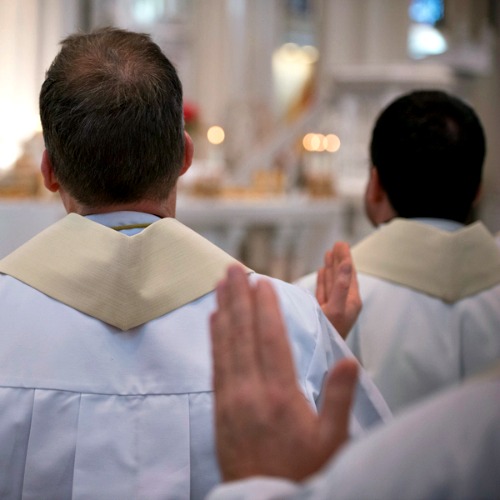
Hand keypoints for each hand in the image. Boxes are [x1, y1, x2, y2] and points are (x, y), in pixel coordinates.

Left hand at [210, 265, 358, 481]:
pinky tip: (213, 319)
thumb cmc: (303, 470)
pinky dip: (214, 337)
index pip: (272, 339)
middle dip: (239, 297)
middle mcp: (252, 390)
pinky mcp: (220, 406)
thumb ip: (339, 399)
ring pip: (226, 344)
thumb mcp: (331, 441)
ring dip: (223, 309)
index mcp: (281, 394)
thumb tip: (350, 360)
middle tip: (234, 268)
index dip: (266, 308)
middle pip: (244, 334)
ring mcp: (231, 397)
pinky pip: (215, 363)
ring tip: (221, 282)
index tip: (262, 282)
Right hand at [316, 241, 360, 338]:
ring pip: (333, 282)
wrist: (319, 354)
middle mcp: (344, 303)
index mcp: (351, 301)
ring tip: (329, 254)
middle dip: (339, 260)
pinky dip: (323, 280)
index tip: (342, 243)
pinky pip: (324, 291)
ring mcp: (333, 307)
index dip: (345, 258)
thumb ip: (341, 285)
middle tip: (337, 244)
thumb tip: (347, 262)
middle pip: (342, 276)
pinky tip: (322, 272)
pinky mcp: (322, 311)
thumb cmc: (329, 333)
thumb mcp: (337, 308)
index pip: (349, 274)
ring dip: (331, 268)